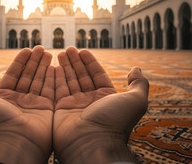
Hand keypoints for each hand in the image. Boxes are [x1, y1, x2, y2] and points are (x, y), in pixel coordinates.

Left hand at [0, 46, 54, 163]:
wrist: (10, 142)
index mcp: (3, 98)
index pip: (13, 75)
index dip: (20, 62)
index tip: (27, 49)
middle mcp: (18, 102)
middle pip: (28, 77)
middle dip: (34, 62)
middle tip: (40, 48)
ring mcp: (33, 107)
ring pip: (40, 82)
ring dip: (44, 67)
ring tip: (48, 52)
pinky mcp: (47, 111)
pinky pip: (51, 91)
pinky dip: (53, 79)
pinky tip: (55, 66)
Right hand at [53, 47, 148, 163]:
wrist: (92, 143)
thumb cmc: (114, 122)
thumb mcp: (135, 100)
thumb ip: (138, 84)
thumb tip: (136, 69)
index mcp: (107, 98)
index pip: (97, 75)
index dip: (90, 62)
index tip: (82, 51)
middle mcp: (91, 102)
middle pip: (82, 77)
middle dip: (76, 62)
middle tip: (68, 49)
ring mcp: (75, 106)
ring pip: (69, 82)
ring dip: (65, 67)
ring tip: (61, 53)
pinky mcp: (61, 110)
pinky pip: (57, 90)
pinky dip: (55, 78)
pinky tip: (53, 66)